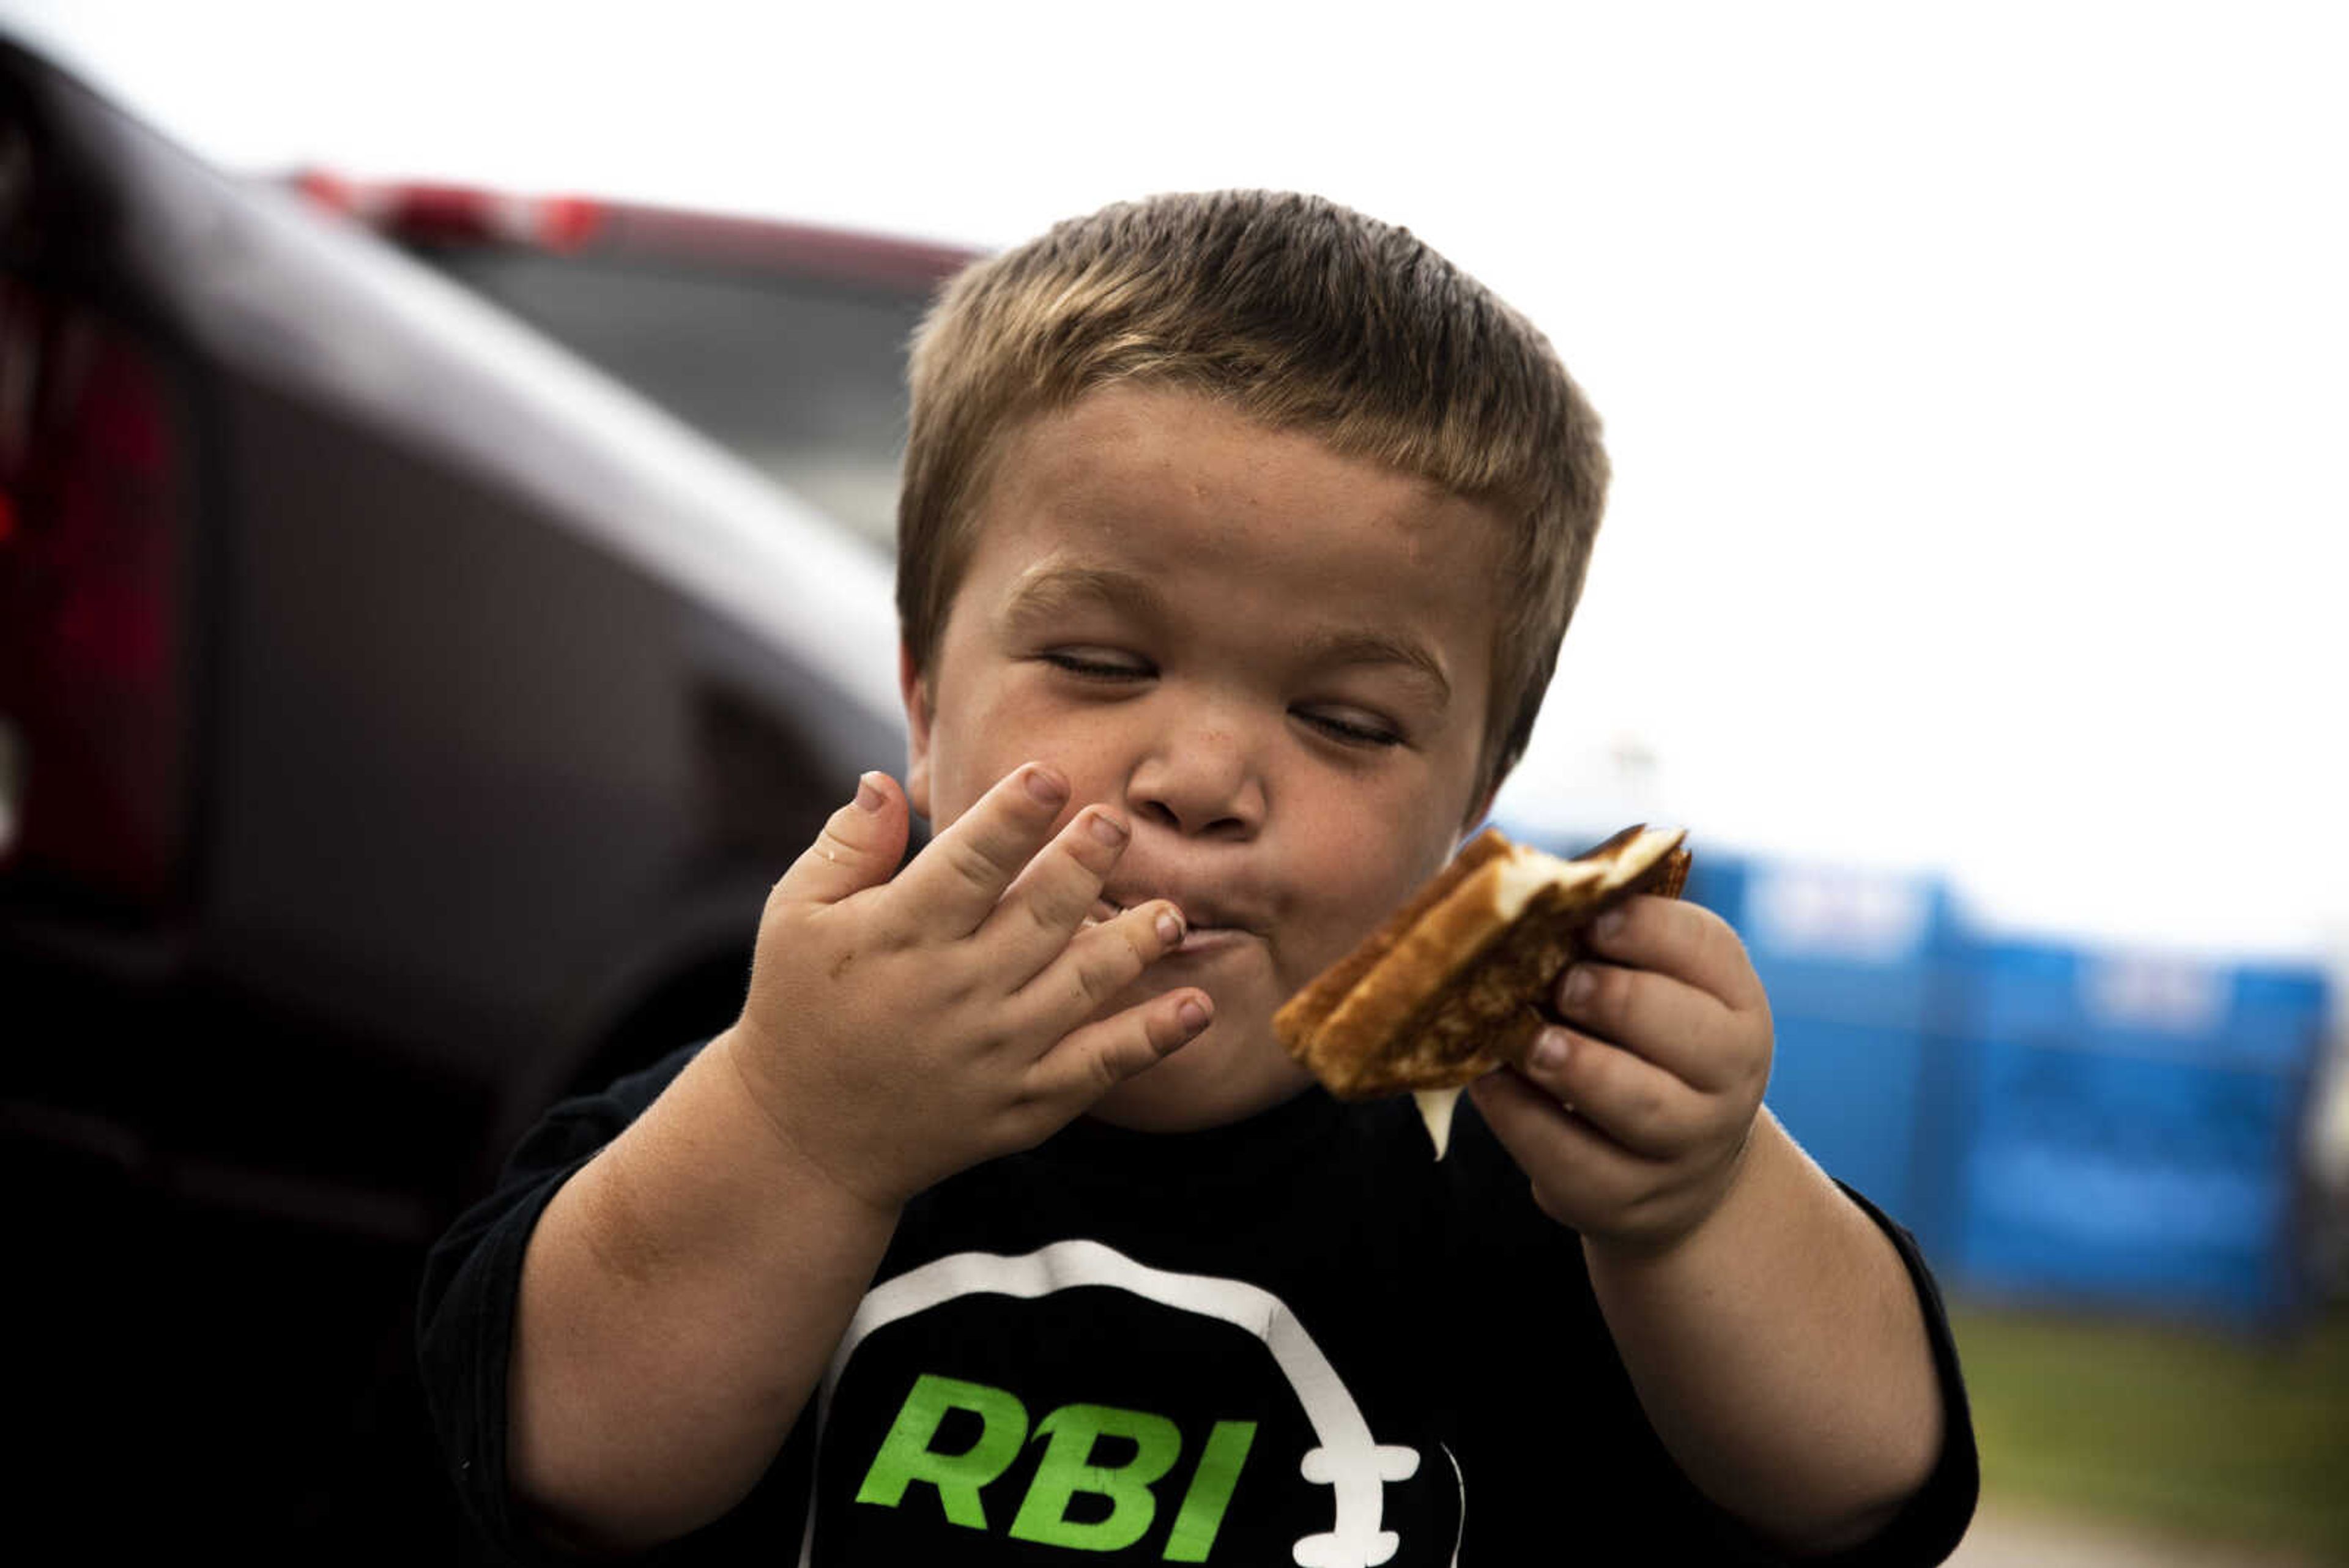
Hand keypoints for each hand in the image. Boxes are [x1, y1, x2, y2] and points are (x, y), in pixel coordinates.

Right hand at [719, 762, 1210, 1209]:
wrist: (806, 1138)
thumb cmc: (801, 1009)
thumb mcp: (794, 917)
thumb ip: (845, 848)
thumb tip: (882, 780)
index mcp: (898, 935)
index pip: (969, 863)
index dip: (1012, 816)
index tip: (1050, 774)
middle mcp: (954, 991)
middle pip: (1039, 915)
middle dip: (1085, 862)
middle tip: (1117, 822)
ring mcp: (995, 1052)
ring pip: (1083, 985)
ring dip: (1136, 944)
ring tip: (1170, 910)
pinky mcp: (1023, 1106)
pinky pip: (1100, 1067)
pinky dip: (1153, 1038)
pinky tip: (1198, 1005)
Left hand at [1467, 896, 1771, 1257]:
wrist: (1677, 1167)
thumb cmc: (1642, 1045)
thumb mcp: (1652, 988)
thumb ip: (1605, 942)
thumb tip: (1526, 888)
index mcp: (1735, 1002)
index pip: (1707, 950)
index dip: (1648, 929)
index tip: (1591, 918)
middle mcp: (1729, 1075)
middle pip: (1688, 1034)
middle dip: (1621, 1002)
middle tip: (1565, 984)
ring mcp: (1685, 1146)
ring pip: (1642, 1106)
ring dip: (1580, 1068)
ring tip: (1527, 1042)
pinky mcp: (1627, 1200)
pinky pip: (1576, 1162)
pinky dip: (1525, 1121)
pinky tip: (1489, 1084)